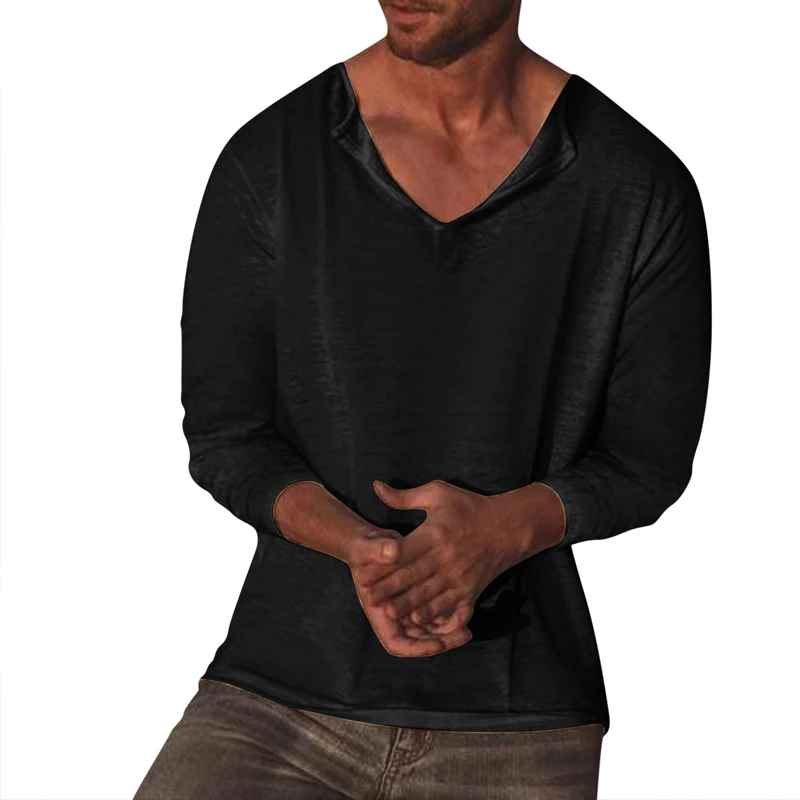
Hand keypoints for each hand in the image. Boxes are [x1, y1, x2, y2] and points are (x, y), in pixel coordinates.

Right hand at [344, 526, 473, 656]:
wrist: (372, 544)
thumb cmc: (364, 548)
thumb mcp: (367, 547)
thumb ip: (378, 550)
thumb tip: (392, 551)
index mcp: (379, 615)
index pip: (397, 644)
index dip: (418, 647)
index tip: (437, 643)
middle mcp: (395, 618)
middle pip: (420, 642)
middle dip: (442, 641)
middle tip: (464, 634)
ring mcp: (408, 611)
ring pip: (431, 631)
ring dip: (450, 631)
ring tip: (469, 626)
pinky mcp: (419, 601)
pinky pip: (437, 616)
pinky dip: (451, 615)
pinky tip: (467, 608)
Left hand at [359, 479, 561, 628]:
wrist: (509, 527)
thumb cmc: (470, 507)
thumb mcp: (439, 493)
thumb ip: (405, 496)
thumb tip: (376, 487)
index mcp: (435, 534)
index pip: (403, 553)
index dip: (382, 565)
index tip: (363, 572)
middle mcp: (445, 558)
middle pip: (412, 577)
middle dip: (389, 590)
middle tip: (367, 598)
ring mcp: (458, 576)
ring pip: (427, 596)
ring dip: (406, 606)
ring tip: (385, 613)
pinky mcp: (469, 590)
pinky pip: (448, 606)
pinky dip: (433, 615)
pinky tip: (417, 621)